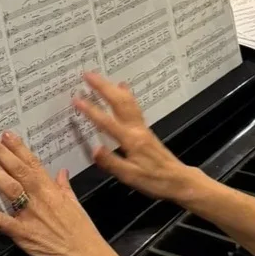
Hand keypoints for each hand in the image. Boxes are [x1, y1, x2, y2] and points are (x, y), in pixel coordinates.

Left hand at [0, 131, 121, 255]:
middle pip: (18, 170)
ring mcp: (29, 214)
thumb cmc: (82, 233)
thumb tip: (61, 172)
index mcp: (52, 190)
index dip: (18, 148)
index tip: (6, 135)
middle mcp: (40, 198)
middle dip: (0, 153)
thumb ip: (64, 187)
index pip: (33, 163)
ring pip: (9, 188)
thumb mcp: (76, 205)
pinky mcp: (21, 233)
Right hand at [73, 72, 199, 201]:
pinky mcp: (145, 129)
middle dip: (102, 87)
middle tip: (87, 74)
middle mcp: (136, 129)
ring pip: (127, 101)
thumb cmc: (154, 180)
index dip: (91, 110)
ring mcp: (142, 127)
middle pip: (119, 102)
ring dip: (113, 87)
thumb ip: (111, 162)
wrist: (178, 180)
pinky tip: (123, 87)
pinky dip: (126, 94)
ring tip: (101, 76)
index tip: (76, 99)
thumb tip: (94, 149)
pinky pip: (134, 106)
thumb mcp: (130, 176)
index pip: (107, 122)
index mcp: (131, 140)